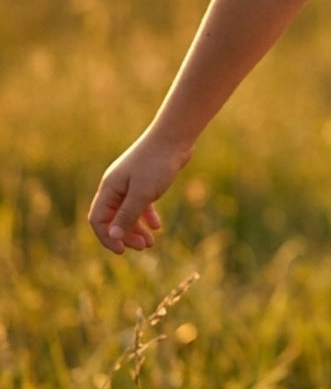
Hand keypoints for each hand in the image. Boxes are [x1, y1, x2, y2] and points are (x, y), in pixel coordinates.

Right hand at [87, 133, 188, 254]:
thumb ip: (127, 215)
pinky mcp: (145, 181)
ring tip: (151, 243)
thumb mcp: (142, 194)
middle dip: (125, 235)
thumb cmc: (156, 164)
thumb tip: (112, 236)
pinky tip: (157, 226)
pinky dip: (147, 216)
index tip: (122, 250)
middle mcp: (116, 186)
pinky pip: (141, 204)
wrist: (174, 138)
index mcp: (109, 188)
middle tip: (143, 247)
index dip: (107, 237)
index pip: (98, 220)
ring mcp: (130, 183)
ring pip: (128, 212)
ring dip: (137, 229)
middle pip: (113, 218)